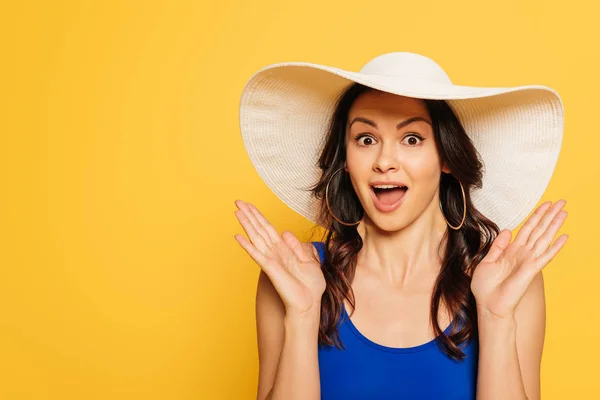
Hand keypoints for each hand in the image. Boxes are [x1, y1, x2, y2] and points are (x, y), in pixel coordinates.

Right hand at [233, 200, 325, 317]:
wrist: (310, 303)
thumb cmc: (310, 286)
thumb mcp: (309, 261)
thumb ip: (297, 246)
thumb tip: (285, 232)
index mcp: (284, 250)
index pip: (268, 229)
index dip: (259, 216)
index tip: (249, 206)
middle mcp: (275, 252)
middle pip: (259, 229)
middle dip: (249, 215)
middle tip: (237, 201)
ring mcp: (271, 259)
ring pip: (256, 237)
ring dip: (246, 224)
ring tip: (237, 211)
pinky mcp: (270, 268)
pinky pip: (257, 254)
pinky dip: (247, 245)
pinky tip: (238, 237)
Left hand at [471, 200, 568, 319]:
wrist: (488, 305)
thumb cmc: (486, 287)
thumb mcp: (487, 261)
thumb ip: (498, 246)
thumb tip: (508, 230)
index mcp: (512, 251)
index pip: (527, 229)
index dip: (536, 216)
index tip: (545, 204)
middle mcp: (523, 254)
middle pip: (539, 230)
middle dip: (549, 215)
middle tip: (561, 202)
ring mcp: (528, 261)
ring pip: (544, 238)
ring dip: (554, 225)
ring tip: (564, 212)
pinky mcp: (531, 270)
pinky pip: (545, 256)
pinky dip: (555, 247)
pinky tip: (564, 237)